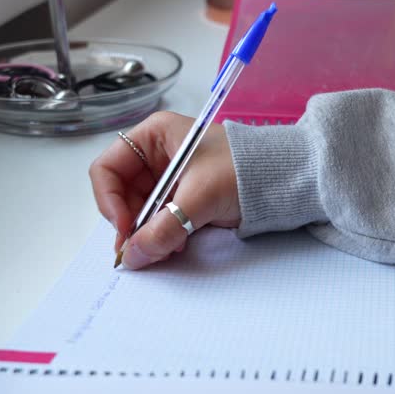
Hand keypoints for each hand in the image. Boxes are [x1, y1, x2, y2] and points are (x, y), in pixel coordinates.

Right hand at [89, 112, 239, 269]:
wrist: (287, 180)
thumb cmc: (244, 171)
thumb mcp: (201, 197)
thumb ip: (164, 228)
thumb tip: (132, 257)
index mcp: (154, 136)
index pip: (108, 169)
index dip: (109, 201)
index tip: (125, 229)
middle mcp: (156, 155)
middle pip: (121, 194)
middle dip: (131, 224)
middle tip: (145, 250)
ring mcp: (169, 178)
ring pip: (140, 212)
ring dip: (148, 234)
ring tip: (167, 248)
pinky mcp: (183, 199)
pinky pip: (159, 220)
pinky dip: (163, 236)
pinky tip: (178, 245)